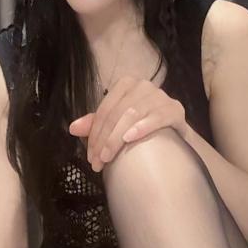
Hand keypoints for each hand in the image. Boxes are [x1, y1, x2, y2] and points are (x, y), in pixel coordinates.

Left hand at [68, 75, 187, 172]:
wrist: (175, 136)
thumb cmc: (141, 127)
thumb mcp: (115, 125)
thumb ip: (95, 124)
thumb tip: (72, 128)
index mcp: (126, 84)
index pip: (104, 109)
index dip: (94, 133)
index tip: (90, 156)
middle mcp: (143, 85)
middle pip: (116, 113)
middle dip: (103, 140)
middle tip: (97, 162)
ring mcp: (161, 96)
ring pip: (132, 114)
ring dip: (116, 138)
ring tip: (108, 158)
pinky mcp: (175, 109)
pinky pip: (157, 117)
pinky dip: (142, 127)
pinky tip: (129, 138)